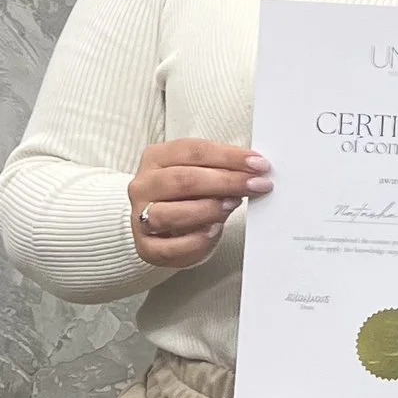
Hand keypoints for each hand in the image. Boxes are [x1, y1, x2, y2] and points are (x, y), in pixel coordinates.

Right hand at [127, 137, 269, 268]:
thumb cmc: (186, 196)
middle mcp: (144, 185)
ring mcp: (140, 217)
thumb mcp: (201, 173)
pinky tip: (213, 231)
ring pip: (170, 213)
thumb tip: (254, 171)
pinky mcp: (146, 247)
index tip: (258, 164)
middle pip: (183, 180)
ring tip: (232, 206)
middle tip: (255, 185)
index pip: (193, 150)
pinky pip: (169, 246)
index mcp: (156, 158)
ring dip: (207, 209)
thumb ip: (221, 169)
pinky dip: (195, 240)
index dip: (228, 156)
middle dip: (225, 181)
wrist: (162, 227)